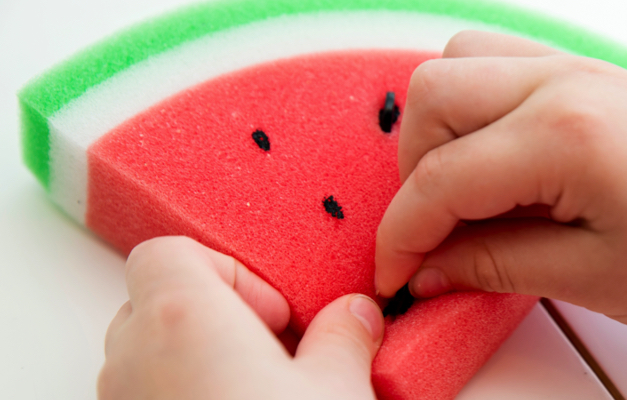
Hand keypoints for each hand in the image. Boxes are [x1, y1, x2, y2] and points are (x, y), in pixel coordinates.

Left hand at [98, 236, 383, 399]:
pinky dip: (184, 388)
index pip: (169, 251)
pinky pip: (147, 390)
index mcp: (183, 319)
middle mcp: (135, 356)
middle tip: (273, 349)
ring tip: (257, 385)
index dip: (227, 270)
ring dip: (200, 355)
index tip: (273, 309)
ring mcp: (121, 399)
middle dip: (220, 315)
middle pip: (162, 299)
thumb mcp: (336, 390)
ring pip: (152, 350)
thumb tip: (357, 316)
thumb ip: (345, 337)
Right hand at [375, 30, 626, 329]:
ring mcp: (568, 67)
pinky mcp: (574, 71)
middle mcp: (561, 83)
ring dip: (435, 130)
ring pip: (453, 65)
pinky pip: (490, 60)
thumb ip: (490, 267)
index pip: (442, 179)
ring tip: (459, 186)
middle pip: (432, 99)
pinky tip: (486, 150)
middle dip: (413, 174)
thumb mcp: (589, 277)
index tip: (395, 273)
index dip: (402, 235)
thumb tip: (426, 268)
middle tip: (434, 228)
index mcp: (566, 135)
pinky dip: (467, 103)